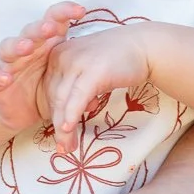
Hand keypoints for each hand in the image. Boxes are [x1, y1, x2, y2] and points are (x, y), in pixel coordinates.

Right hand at [0, 3, 84, 133]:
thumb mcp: (64, 84)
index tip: (81, 10)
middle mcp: (26, 47)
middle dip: (40, 28)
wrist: (19, 109)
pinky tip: (4, 78)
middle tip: (50, 28)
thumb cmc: (45, 87)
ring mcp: (8, 62)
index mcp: (45, 43)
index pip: (54, 20)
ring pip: (8, 47)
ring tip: (26, 47)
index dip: (64, 12)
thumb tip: (101, 92)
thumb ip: (80, 83)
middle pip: (31, 31)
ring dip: (17, 45)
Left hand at [42, 23, 157, 156]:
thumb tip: (67, 117)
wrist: (145, 46)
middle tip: (62, 148)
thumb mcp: (89, 70)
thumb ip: (75, 87)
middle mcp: (63, 56)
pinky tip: (69, 130)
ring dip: (64, 128)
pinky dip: (71, 115)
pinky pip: (77, 98)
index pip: (48, 90)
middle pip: (53, 97)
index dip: (53, 114)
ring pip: (62, 101)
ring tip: (68, 147)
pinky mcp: (93, 72)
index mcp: (58, 54)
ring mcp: (77, 62)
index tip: (59, 134)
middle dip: (56, 126)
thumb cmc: (119, 59)